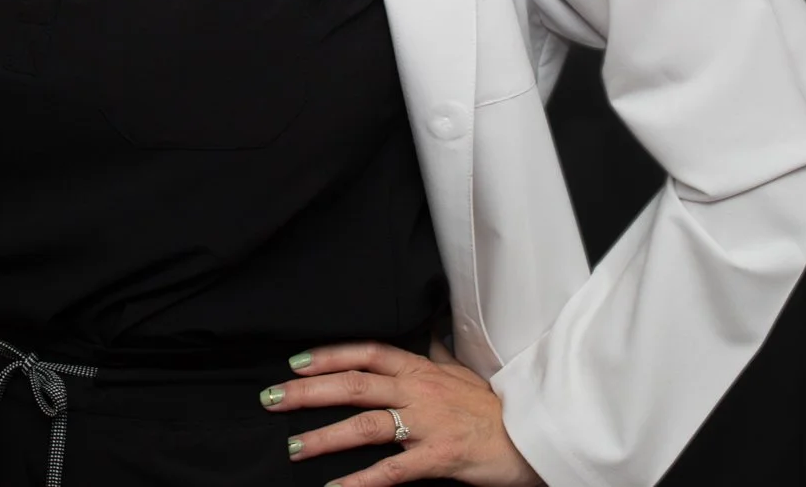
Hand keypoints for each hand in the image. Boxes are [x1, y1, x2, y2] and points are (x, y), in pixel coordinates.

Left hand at [260, 335, 543, 484]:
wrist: (532, 435)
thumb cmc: (494, 406)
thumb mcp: (462, 372)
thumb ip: (437, 355)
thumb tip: (427, 333)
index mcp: (421, 368)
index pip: (366, 353)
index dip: (329, 356)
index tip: (295, 363)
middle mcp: (419, 390)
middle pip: (354, 385)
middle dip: (308, 391)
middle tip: (272, 399)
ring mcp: (428, 423)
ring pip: (366, 425)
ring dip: (325, 436)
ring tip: (293, 446)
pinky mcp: (439, 457)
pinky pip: (393, 469)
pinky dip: (361, 481)